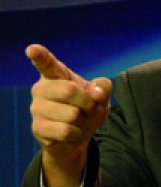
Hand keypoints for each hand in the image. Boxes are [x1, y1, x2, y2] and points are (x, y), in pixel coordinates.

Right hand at [26, 44, 111, 186]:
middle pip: (69, 90)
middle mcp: (41, 88)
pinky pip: (66, 131)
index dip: (40, 56)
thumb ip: (102, 87)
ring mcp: (37, 108)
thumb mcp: (100, 96)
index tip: (32, 49)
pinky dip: (77, 134)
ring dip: (82, 121)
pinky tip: (71, 132)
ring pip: (71, 114)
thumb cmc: (86, 109)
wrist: (77, 137)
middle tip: (88, 108)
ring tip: (76, 121)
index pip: (46, 63)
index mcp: (56, 75)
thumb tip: (96, 94)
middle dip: (87, 103)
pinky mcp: (38, 128)